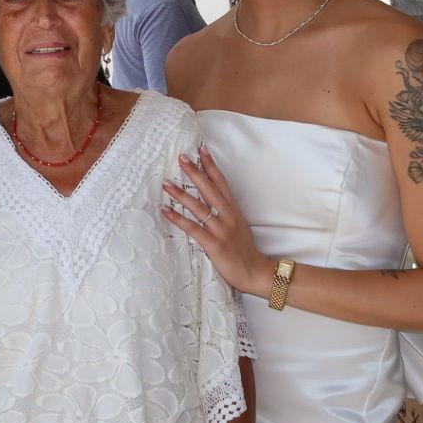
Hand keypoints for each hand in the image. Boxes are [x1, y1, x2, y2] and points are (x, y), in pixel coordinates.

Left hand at [161, 146, 272, 297]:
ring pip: (199, 207)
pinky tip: (166, 211)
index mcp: (233, 210)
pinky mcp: (214, 244)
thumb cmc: (245, 249)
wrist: (256, 272)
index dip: (211, 166)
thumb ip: (225, 212)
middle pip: (209, 190)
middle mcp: (227, 216)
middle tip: (182, 158)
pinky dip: (179, 219)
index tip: (202, 150)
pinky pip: (194, 229)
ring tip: (166, 183)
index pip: (221, 183)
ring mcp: (221, 230)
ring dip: (181, 194)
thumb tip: (210, 200)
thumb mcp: (238, 225)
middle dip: (195, 172)